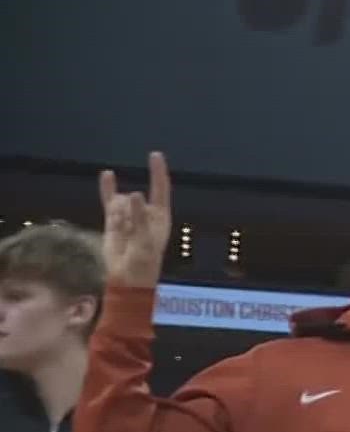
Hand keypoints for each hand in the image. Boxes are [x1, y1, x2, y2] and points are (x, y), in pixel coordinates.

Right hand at [99, 151, 172, 288]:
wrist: (127, 277)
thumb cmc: (144, 262)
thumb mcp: (145, 241)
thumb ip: (139, 217)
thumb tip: (135, 194)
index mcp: (161, 216)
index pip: (161, 188)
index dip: (158, 172)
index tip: (155, 155)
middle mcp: (146, 212)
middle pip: (135, 198)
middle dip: (129, 212)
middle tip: (130, 234)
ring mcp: (129, 215)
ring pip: (120, 202)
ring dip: (118, 216)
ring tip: (122, 234)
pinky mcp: (113, 220)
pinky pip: (109, 200)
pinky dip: (107, 188)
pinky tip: (107, 175)